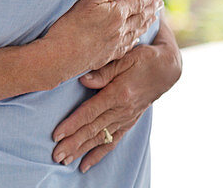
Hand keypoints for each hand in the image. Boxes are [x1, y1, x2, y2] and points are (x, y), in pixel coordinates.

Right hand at [38, 0, 161, 82]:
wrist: (64, 55)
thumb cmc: (72, 25)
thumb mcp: (90, 0)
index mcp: (118, 13)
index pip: (138, 1)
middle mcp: (122, 29)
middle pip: (141, 16)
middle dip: (152, 8)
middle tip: (160, 3)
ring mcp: (117, 43)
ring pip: (138, 31)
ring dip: (148, 22)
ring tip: (154, 16)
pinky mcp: (110, 55)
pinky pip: (129, 45)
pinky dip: (136, 38)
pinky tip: (137, 37)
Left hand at [51, 19, 181, 171]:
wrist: (167, 69)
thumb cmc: (142, 59)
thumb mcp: (124, 58)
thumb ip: (103, 71)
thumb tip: (83, 79)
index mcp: (119, 94)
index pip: (90, 113)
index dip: (72, 124)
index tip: (57, 135)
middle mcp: (123, 110)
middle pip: (93, 130)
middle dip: (73, 144)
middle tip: (56, 155)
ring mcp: (126, 118)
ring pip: (101, 139)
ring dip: (81, 151)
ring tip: (64, 161)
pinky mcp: (128, 122)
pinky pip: (112, 141)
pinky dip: (99, 154)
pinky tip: (85, 164)